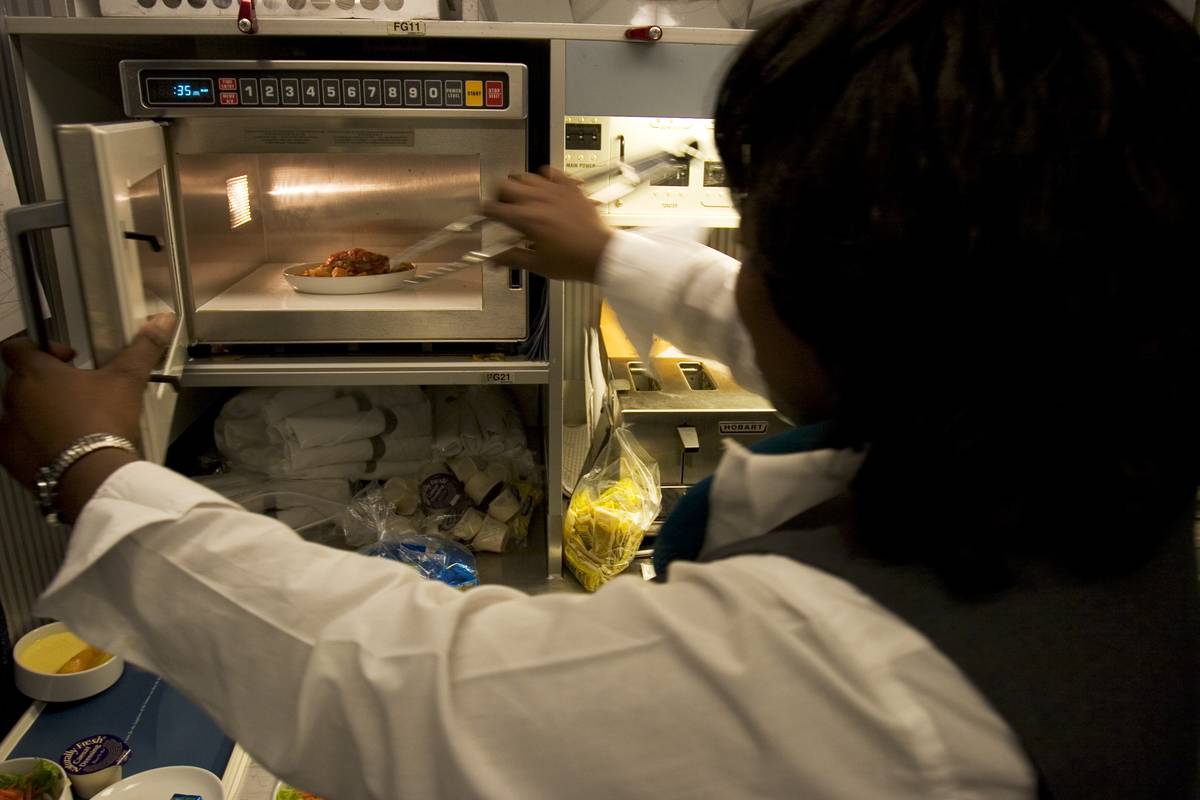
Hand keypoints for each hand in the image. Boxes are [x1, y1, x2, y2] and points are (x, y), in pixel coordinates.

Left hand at [0, 314, 174, 488]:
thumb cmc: (102, 423)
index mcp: (35, 372)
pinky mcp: (9, 457)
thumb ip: (142, 347)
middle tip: (80, 393)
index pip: (17, 347)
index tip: (68, 359)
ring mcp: (8, 428)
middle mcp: (13, 397)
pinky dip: (32, 441)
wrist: (91, 474)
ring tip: (72, 423)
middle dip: (46, 384)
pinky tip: (60, 446)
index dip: (41, 348)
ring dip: (38, 413)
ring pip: (18, 412)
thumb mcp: (127, 379)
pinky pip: (15, 442)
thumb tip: (161, 320)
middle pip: (21, 380)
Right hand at [482, 167, 612, 282]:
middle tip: (503, 206)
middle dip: (499, 196)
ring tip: (522, 199)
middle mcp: (538, 200)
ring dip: (519, 186)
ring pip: (525, 175)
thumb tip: (495, 259)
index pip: (492, 207)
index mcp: (526, 218)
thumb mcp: (538, 264)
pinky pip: (551, 171)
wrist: (601, 254)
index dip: (485, 212)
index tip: (485, 215)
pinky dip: (544, 177)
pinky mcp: (570, 187)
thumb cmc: (575, 261)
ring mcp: (555, 191)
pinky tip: (545, 189)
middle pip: (504, 185)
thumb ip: (512, 258)